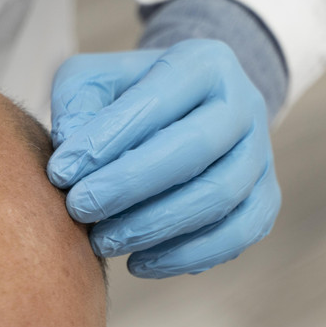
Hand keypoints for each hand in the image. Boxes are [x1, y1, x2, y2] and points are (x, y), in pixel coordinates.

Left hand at [47, 40, 280, 276]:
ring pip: (219, 196)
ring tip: (102, 241)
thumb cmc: (127, 99)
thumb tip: (73, 156)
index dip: (107, 140)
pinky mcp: (265, 198)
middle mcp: (244, 103)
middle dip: (129, 185)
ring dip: (154, 226)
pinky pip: (237, 235)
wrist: (184, 112)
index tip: (61, 172)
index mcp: (204, 63)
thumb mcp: (93, 82)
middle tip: (79, 208)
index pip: (158, 99)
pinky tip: (138, 263)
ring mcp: (261, 153)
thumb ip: (77, 107)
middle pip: (196, 148)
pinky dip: (187, 256)